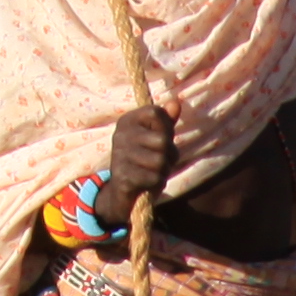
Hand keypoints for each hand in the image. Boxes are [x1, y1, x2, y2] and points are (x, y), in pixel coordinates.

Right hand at [85, 104, 174, 237]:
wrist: (122, 192)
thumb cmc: (144, 160)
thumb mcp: (155, 139)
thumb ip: (166, 122)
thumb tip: (176, 102)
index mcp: (127, 121)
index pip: (157, 113)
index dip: (166, 127)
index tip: (160, 138)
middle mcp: (120, 135)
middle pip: (162, 140)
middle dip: (168, 154)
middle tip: (159, 160)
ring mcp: (119, 156)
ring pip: (160, 161)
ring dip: (163, 170)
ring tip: (152, 171)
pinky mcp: (122, 177)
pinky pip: (154, 178)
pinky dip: (156, 182)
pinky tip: (146, 183)